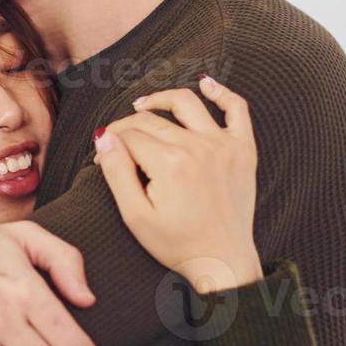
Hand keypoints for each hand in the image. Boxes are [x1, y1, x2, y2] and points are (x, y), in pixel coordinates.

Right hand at [92, 75, 260, 293]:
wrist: (223, 261)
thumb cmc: (177, 244)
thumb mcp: (134, 215)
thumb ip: (117, 172)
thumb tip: (104, 137)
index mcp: (169, 163)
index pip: (129, 135)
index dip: (109, 143)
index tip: (102, 156)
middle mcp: (198, 147)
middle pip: (152, 120)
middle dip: (127, 127)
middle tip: (117, 143)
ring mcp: (224, 145)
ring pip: (187, 103)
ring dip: (161, 99)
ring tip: (144, 105)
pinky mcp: (243, 150)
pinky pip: (237, 109)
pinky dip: (221, 92)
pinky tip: (205, 84)